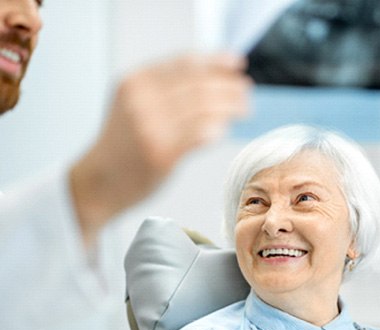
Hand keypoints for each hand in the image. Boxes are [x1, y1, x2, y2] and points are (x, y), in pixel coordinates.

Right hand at [70, 53, 251, 244]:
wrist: (98, 181)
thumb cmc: (123, 145)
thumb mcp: (134, 104)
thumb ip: (165, 90)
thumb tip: (213, 78)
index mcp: (136, 82)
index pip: (186, 63)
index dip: (216, 62)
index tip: (237, 64)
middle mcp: (141, 100)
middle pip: (199, 85)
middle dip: (230, 86)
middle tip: (246, 92)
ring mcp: (150, 127)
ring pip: (204, 108)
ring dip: (230, 107)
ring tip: (244, 109)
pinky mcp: (161, 153)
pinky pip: (200, 135)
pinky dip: (217, 129)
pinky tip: (223, 130)